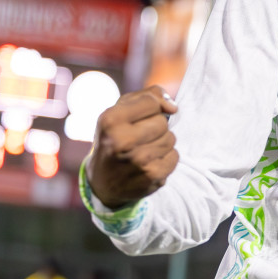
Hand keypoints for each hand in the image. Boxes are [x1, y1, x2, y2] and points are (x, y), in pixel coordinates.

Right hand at [89, 86, 178, 209]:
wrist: (102, 182)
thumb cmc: (114, 138)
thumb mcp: (120, 111)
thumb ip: (148, 96)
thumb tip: (173, 107)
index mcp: (110, 121)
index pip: (151, 102)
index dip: (149, 109)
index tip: (137, 119)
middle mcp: (121, 141)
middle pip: (163, 122)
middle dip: (155, 127)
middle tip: (138, 138)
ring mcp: (138, 161)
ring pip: (171, 139)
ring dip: (161, 143)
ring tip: (142, 151)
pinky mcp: (152, 176)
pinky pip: (175, 156)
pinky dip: (165, 159)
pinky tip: (148, 164)